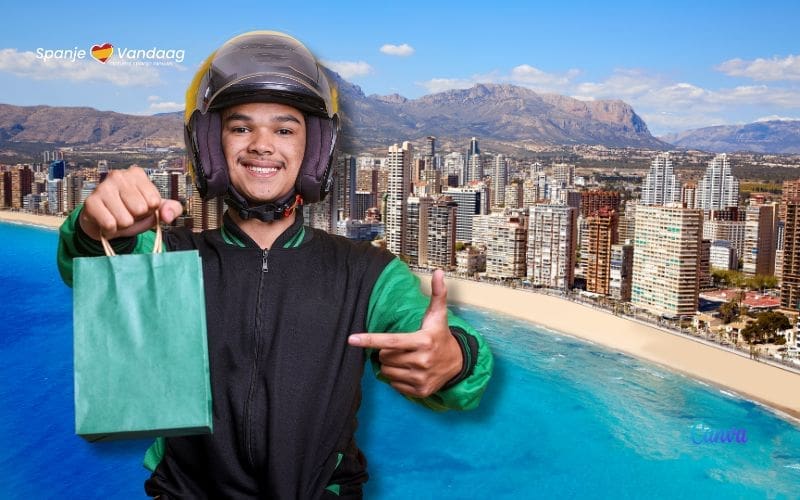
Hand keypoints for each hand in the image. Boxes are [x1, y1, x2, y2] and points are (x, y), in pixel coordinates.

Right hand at [80, 166, 182, 240]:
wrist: (106, 223)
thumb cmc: (132, 213)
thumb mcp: (156, 210)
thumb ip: (171, 209)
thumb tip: (167, 215)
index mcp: (137, 174)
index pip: (154, 201)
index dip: (150, 210)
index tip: (141, 207)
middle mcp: (119, 176)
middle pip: (140, 209)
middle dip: (136, 217)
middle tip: (128, 212)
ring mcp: (103, 187)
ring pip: (125, 219)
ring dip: (123, 224)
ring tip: (117, 217)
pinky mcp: (90, 202)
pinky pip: (110, 224)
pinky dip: (111, 229)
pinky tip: (107, 221)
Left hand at [348, 269, 462, 397]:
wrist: (458, 363)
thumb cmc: (440, 336)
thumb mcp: (438, 316)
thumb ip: (437, 294)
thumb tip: (439, 272)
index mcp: (423, 341)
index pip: (391, 341)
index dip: (369, 340)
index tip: (351, 339)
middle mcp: (422, 361)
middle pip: (385, 356)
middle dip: (387, 351)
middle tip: (401, 347)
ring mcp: (421, 377)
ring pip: (387, 371)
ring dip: (390, 364)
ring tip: (405, 358)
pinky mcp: (420, 391)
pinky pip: (394, 384)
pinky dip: (396, 377)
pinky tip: (409, 371)